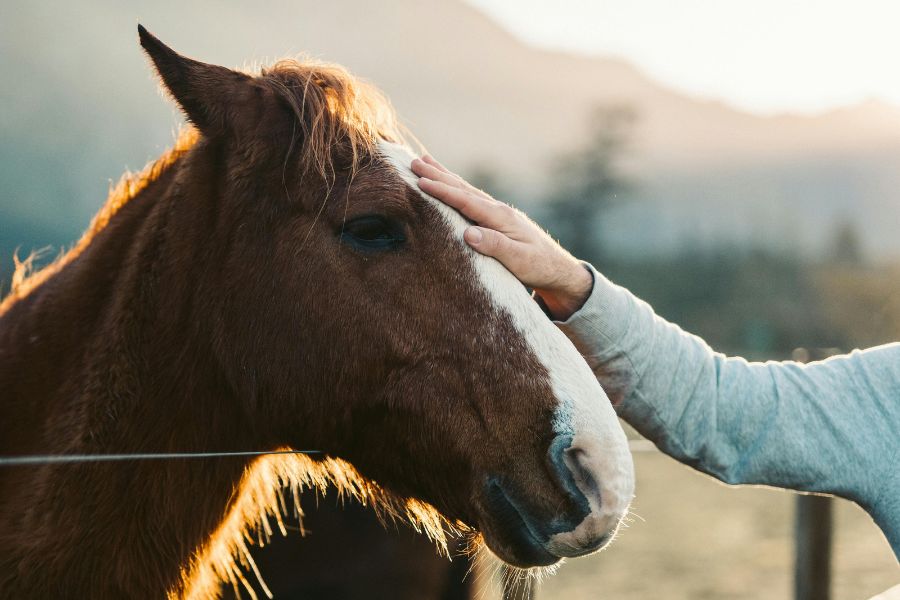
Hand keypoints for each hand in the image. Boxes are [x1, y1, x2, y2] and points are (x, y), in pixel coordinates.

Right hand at [411, 155, 592, 319]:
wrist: (558, 269)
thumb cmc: (538, 267)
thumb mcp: (518, 261)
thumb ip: (494, 246)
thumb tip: (468, 233)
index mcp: (501, 217)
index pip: (466, 201)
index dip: (443, 191)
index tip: (421, 182)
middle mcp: (498, 210)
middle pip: (463, 188)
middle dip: (438, 175)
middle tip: (413, 162)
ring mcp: (497, 213)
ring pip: (465, 190)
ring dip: (444, 176)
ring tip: (425, 162)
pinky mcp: (497, 219)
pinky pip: (470, 199)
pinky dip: (455, 188)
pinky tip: (449, 184)